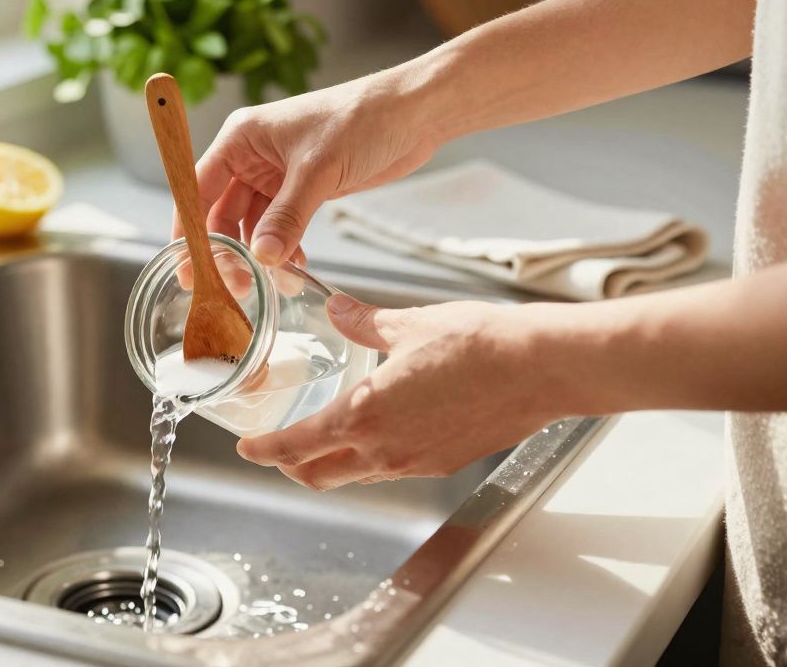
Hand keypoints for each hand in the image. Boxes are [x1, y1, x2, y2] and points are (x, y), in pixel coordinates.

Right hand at [176, 70, 443, 265]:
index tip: (187, 267)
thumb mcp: (318, 170)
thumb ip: (287, 216)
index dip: (190, 229)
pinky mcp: (303, 189)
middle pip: (221, 212)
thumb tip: (261, 257)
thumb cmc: (361, 119)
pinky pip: (280, 227)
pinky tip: (296, 266)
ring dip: (259, 254)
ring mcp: (277, 175)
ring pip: (252, 225)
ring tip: (273, 283)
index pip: (198, 187)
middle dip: (227, 251)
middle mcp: (252, 156)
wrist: (413, 114)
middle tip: (235, 287)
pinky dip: (284, 248)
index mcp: (241, 137)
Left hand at [237, 294, 563, 488]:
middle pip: (318, 475)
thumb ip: (364, 322)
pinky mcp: (443, 462)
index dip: (263, 450)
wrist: (541, 368)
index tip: (245, 448)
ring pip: (354, 477)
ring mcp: (415, 462)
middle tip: (276, 447)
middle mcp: (385, 451)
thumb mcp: (409, 323)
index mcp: (365, 416)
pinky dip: (370, 459)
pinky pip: (391, 469)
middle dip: (290, 465)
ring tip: (322, 439)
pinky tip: (378, 430)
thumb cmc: (479, 344)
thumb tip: (339, 309)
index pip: (296, 446)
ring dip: (329, 465)